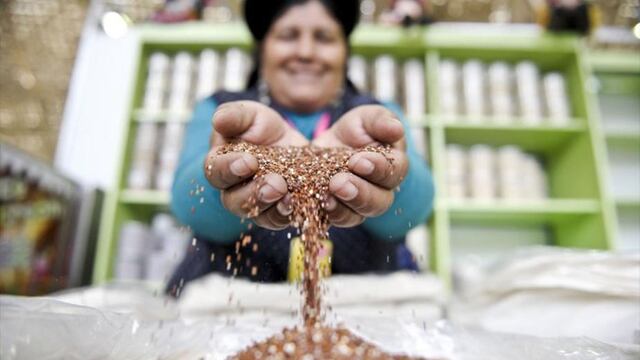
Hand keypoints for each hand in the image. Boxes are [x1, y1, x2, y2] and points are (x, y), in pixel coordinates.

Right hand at [205, 101, 307, 229]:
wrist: (291, 143)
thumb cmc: (261, 127)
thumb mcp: (250, 115)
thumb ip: (234, 115)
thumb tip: (217, 120)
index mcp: (220, 165)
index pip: (216, 171)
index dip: (229, 168)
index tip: (249, 161)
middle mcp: (234, 191)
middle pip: (235, 201)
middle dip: (255, 192)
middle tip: (275, 183)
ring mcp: (256, 205)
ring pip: (258, 215)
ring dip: (273, 207)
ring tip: (288, 196)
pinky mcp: (277, 213)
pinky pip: (279, 220)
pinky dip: (289, 214)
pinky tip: (299, 204)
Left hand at [313, 105, 407, 226]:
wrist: (328, 145)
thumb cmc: (356, 130)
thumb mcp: (366, 118)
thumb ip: (380, 120)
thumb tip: (396, 129)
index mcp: (393, 165)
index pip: (394, 170)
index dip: (378, 168)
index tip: (357, 161)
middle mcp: (381, 190)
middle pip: (380, 200)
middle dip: (360, 192)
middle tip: (339, 182)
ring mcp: (361, 206)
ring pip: (359, 215)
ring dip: (344, 207)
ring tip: (327, 195)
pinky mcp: (341, 213)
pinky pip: (339, 220)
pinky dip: (330, 213)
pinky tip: (319, 204)